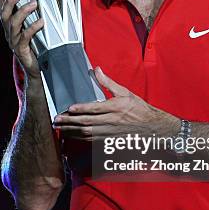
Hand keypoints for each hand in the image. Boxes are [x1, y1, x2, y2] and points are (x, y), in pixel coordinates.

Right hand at [0, 0, 43, 79]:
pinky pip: (25, 37)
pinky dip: (32, 28)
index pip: (1, 10)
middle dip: (9, 1)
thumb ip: (31, 19)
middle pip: (4, 15)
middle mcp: (9, 34)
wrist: (35, 70)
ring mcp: (14, 42)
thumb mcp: (32, 31)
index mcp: (10, 28)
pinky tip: (41, 22)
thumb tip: (35, 2)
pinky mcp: (21, 50)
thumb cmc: (36, 48)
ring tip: (34, 3)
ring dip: (23, 12)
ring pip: (13, 24)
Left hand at [53, 66, 179, 141]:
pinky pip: (91, 139)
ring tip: (59, 128)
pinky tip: (71, 135)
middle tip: (57, 120)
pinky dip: (79, 138)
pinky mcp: (109, 139)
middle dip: (69, 122)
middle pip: (86, 122)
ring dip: (71, 131)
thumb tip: (97, 70)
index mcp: (115, 108)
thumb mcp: (125, 92)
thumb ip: (108, 82)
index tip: (70, 108)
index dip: (81, 109)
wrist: (151, 127)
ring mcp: (109, 132)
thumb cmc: (139, 109)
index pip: (95, 108)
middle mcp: (111, 121)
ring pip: (86, 133)